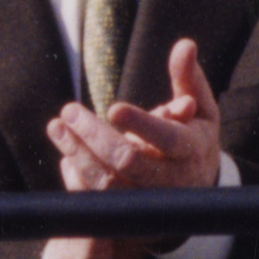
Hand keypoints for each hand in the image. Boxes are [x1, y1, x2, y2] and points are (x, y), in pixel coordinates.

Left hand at [39, 38, 223, 258]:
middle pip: (127, 160)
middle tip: (68, 111)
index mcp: (191, 149)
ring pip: (106, 183)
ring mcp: (148, 201)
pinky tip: (65, 150)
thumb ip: (188, 79)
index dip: (140, 124)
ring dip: (76, 153)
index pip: (166, 138)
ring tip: (56, 127)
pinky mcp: (129, 214)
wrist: (197, 191)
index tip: (113, 107)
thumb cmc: (196, 139)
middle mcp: (171, 180)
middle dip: (94, 134)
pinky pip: (96, 199)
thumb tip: (184, 44)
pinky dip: (76, 175)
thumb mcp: (202, 109)